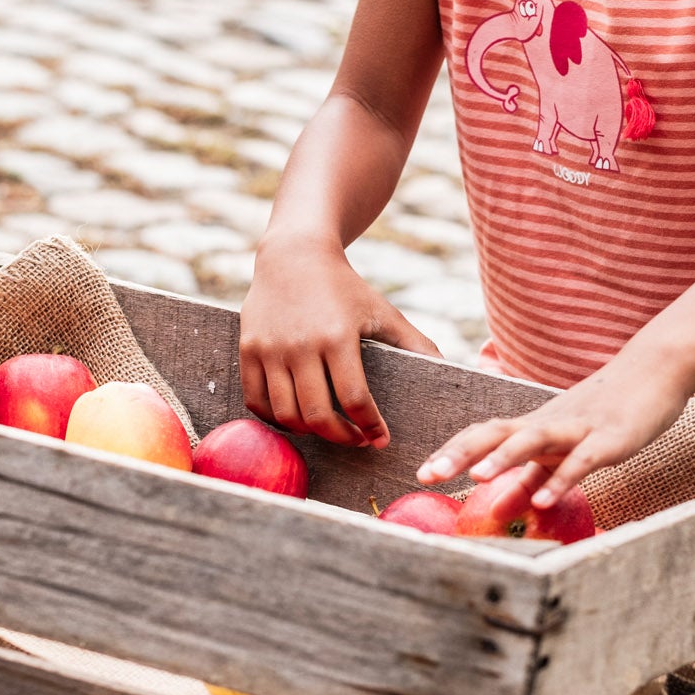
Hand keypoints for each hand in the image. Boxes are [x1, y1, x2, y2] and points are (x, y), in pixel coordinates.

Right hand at [241, 235, 440, 448]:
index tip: (380, 439)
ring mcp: (270, 349)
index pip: (354, 400)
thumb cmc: (344, 287)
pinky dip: (275, 420)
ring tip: (327, 429)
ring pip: (285, 414)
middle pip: (317, 415)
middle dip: (341, 438)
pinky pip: (256, 402)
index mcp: (338, 337)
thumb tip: (446, 368)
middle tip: (355, 439)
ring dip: (309, 432)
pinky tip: (296, 418)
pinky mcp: (248, 350)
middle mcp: (301, 345)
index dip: (370, 427)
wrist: (294, 255)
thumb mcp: (382, 311)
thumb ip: (414, 342)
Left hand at [418, 344, 690, 505]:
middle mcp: (548, 423)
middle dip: (460, 452)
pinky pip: (582, 460)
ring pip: (533, 440)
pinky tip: (543, 502)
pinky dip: (561, 479)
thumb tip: (498, 510)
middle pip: (495, 432)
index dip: (453, 451)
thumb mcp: (564, 450)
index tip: (422, 474)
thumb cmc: (606, 413)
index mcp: (534, 426)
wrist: (655, 371)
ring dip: (503, 458)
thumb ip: (532, 480)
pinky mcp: (609, 438)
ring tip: (475, 478)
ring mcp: (578, 428)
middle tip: (427, 474)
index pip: (483, 434)